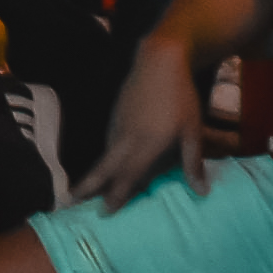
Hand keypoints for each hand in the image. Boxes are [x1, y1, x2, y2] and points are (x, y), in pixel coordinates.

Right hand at [75, 33, 209, 208]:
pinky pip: (109, 141)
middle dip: (87, 185)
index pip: (128, 176)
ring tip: (87, 188)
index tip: (104, 212)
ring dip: (96, 172)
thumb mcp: (192, 131)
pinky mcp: (117, 113)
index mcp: (145, 145)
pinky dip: (106, 156)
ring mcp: (118, 123)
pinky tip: (110, 161)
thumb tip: (201, 192)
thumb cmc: (181, 97)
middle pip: (104, 167)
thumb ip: (192, 162)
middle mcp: (126, 138)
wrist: (160, 59)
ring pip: (106, 154)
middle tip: (70, 200)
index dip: (116, 195)